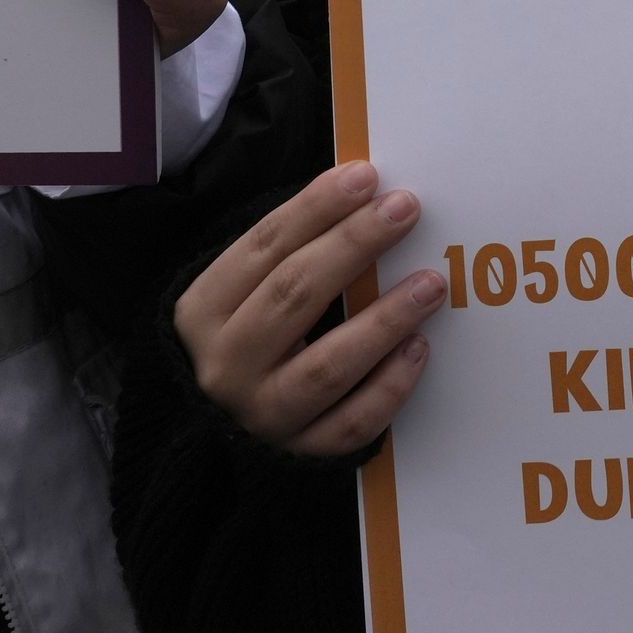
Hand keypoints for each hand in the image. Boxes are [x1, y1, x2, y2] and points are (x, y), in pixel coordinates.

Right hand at [175, 162, 442, 456]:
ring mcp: (260, 416)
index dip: (316, 208)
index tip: (366, 176)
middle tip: (405, 209)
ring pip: (327, 366)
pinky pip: (352, 423)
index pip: (263, 248)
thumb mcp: (242, 293)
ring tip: (431, 283)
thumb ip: (289, 251)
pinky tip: (421, 348)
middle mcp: (224, 366)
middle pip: (294, 296)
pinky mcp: (298, 455)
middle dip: (353, 246)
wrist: (220, 430)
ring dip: (384, 320)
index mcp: (201, 313)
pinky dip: (389, 387)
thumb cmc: (247, 338)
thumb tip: (365, 195)